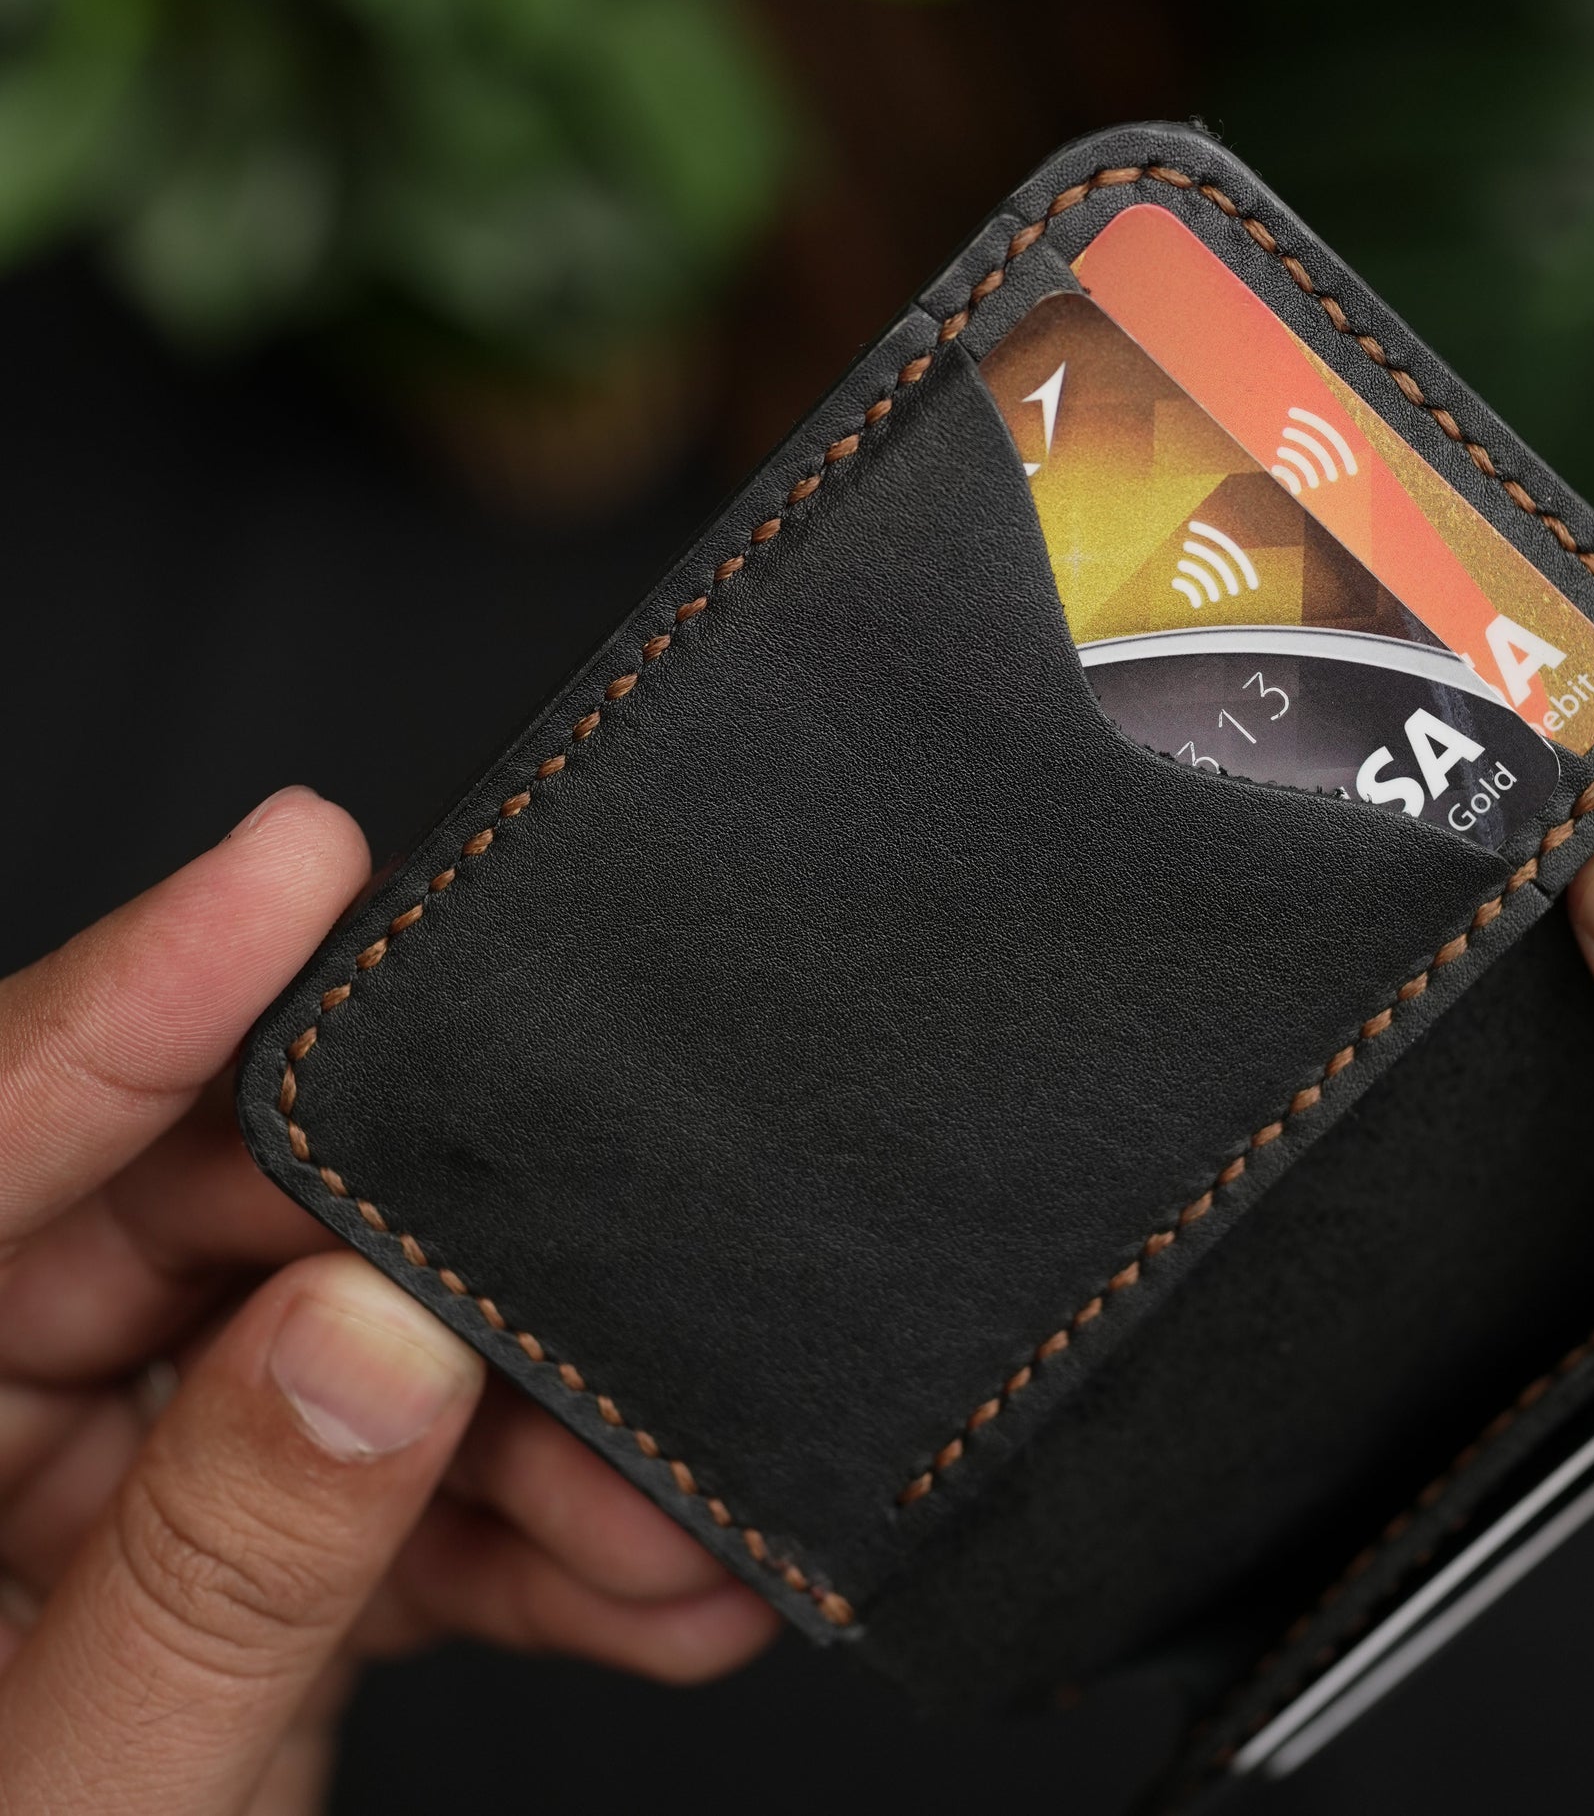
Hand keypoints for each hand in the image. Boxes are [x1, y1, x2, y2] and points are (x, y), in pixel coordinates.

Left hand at [0, 789, 773, 1814]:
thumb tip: (381, 1329)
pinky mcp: (200, 1570)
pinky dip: (505, 1551)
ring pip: (315, 1381)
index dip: (132, 999)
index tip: (302, 861)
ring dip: (515, 1457)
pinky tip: (640, 1586)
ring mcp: (72, 1501)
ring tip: (669, 1518)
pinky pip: (360, 1505)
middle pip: (193, 1249)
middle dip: (426, 1292)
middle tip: (598, 1291)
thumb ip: (216, 1580)